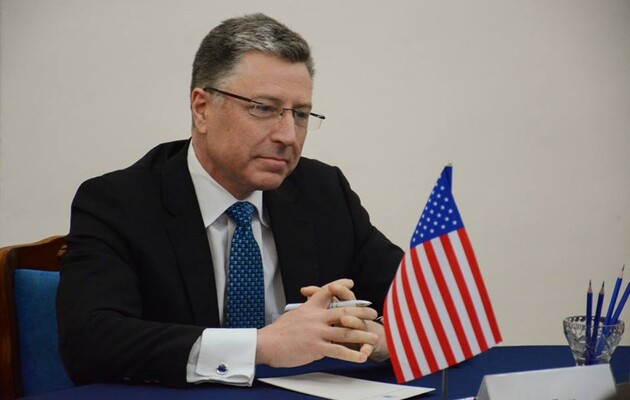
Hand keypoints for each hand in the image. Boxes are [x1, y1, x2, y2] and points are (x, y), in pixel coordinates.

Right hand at [255, 279, 378, 366]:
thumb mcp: (293, 314)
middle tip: (373, 313)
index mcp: (309, 307)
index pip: (327, 291)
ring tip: (374, 338)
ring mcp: (317, 332)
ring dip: (362, 335)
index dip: (340, 285)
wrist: (267, 343)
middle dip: (361, 313)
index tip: (350, 283)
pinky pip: (338, 350)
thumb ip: (306, 312)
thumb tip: (312, 312)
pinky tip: (361, 356)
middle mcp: (315, 317)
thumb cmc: (277, 332)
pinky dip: (351, 354)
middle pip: (344, 312)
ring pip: (345, 332)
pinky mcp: (316, 347)